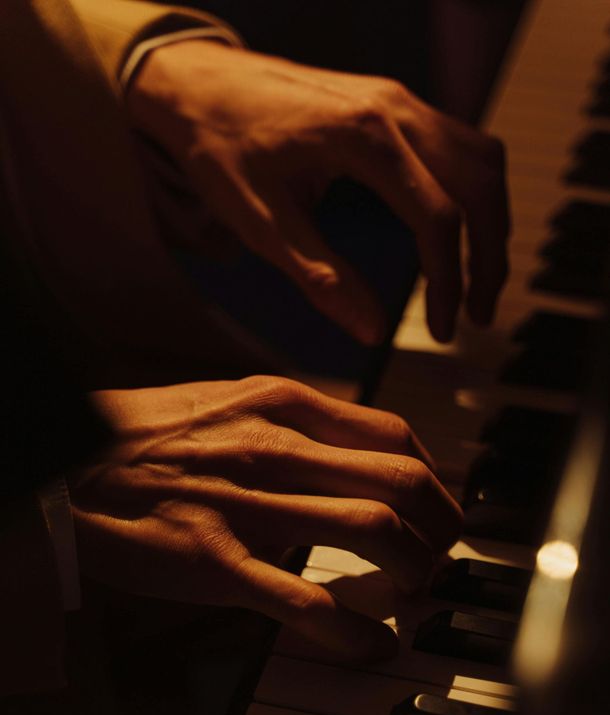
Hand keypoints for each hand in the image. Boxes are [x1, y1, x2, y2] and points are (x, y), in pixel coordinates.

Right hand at [70, 376, 461, 660]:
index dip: (435, 480)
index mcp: (280, 404)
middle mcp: (274, 446)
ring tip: (413, 594)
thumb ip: (292, 420)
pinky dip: (355, 631)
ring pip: (372, 530)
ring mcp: (247, 505)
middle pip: (402, 482)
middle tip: (441, 556)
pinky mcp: (215, 563)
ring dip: (413, 571)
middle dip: (443, 528)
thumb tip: (350, 449)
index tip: (436, 509)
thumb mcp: (227, 401)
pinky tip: (373, 647)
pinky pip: (306, 601)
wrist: (64, 462)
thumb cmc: (144, 434)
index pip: (395, 437)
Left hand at [127, 41, 508, 343]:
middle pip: (480, 183)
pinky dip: (472, 193)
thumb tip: (369, 332)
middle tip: (480, 314)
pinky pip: (459, 144)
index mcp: (363, 138)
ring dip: (490, 222)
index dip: (448, 283)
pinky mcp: (394, 105)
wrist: (198, 84)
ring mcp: (399, 100)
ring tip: (477, 280)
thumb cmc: (219, 147)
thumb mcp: (260, 221)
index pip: (437, 217)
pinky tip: (456, 232)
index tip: (444, 331)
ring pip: (481, 159)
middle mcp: (395, 109)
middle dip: (490, 256)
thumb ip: (320, 277)